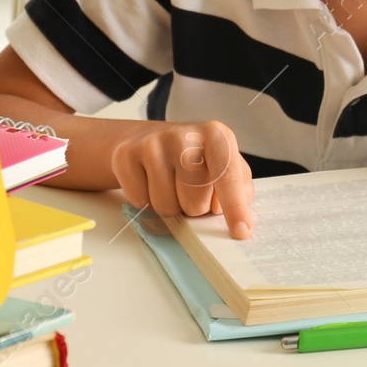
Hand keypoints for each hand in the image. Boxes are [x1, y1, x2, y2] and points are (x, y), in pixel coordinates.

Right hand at [109, 120, 254, 237]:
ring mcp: (152, 143)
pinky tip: (150, 182)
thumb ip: (238, 187)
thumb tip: (236, 217)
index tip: (241, 231)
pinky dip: (146, 201)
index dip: (235, 207)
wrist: (151, 139)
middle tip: (190, 192)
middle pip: (194, 202)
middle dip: (194, 208)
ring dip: (170, 207)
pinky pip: (140, 202)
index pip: (227, 177)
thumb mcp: (225, 164)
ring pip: (166, 206)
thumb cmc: (195, 158)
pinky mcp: (126, 155)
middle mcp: (184, 135)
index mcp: (216, 136)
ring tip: (170, 186)